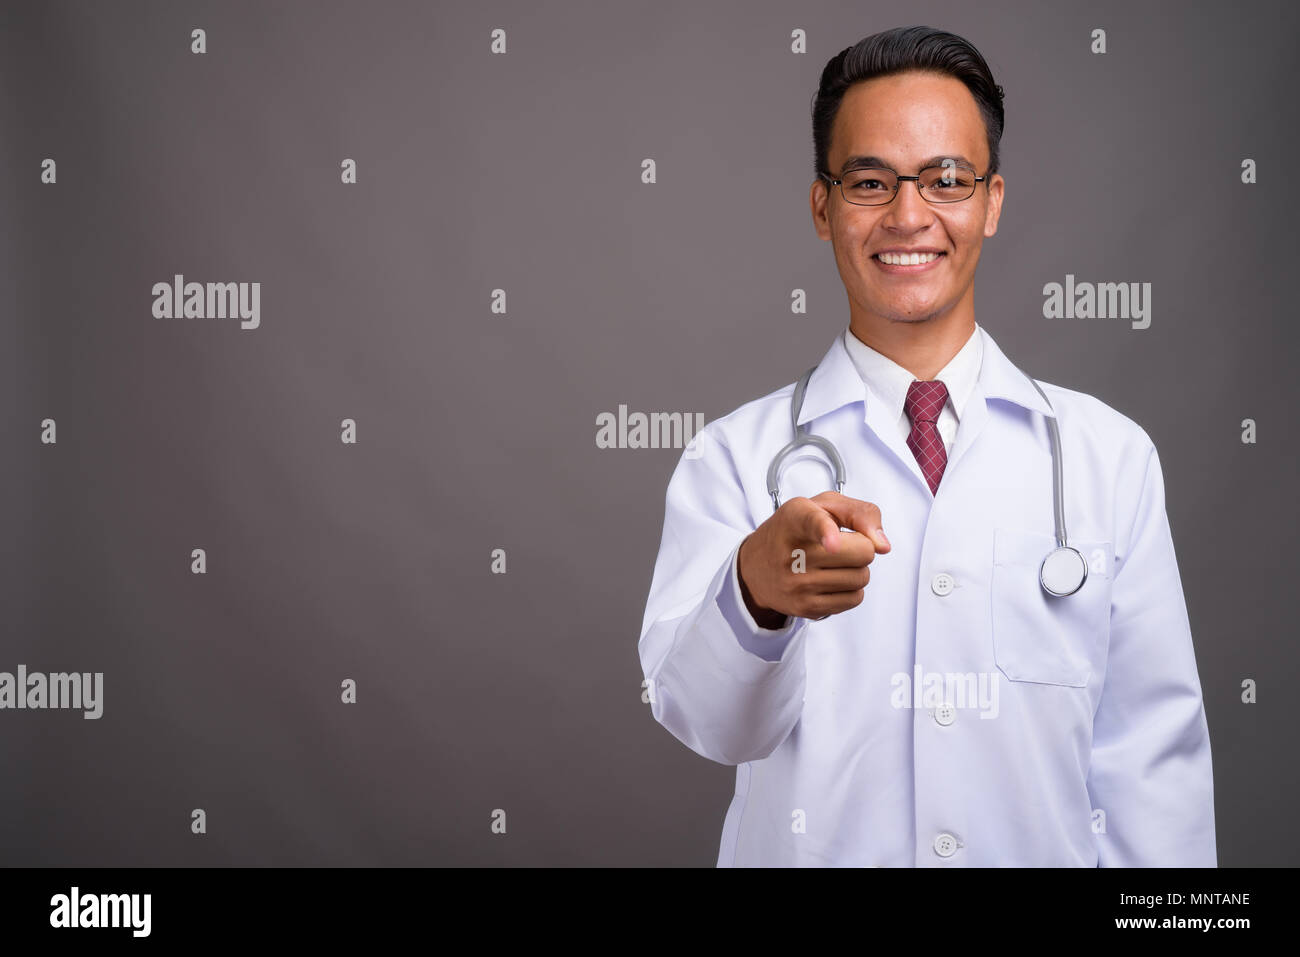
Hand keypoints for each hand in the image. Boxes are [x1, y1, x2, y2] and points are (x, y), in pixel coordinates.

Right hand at [736, 491, 890, 626]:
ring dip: (857, 569)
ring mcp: (798, 583)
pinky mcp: (806, 607)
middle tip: (843, 546)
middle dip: (862, 548)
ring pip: (861, 577)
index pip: (814, 523)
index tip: (832, 544)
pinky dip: (851, 589)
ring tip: (833, 564)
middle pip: (862, 553)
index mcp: (795, 518)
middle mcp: (793, 552)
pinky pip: (854, 599)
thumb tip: (883, 546)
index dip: (826, 533)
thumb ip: (860, 513)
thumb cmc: (796, 531)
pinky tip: (831, 581)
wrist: (757, 567)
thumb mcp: (824, 506)